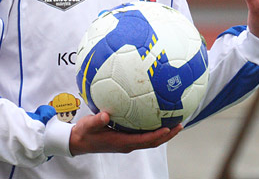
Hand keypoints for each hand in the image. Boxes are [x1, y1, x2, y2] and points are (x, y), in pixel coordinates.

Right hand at [68, 112, 182, 154]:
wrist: (78, 141)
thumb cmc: (84, 133)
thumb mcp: (88, 126)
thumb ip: (97, 120)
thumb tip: (105, 114)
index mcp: (121, 142)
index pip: (144, 140)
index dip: (157, 136)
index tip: (168, 128)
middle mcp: (127, 144)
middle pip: (152, 142)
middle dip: (167, 135)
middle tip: (179, 125)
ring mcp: (127, 142)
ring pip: (150, 140)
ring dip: (164, 134)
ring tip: (175, 123)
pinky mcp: (125, 138)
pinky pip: (144, 135)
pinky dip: (154, 129)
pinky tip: (157, 119)